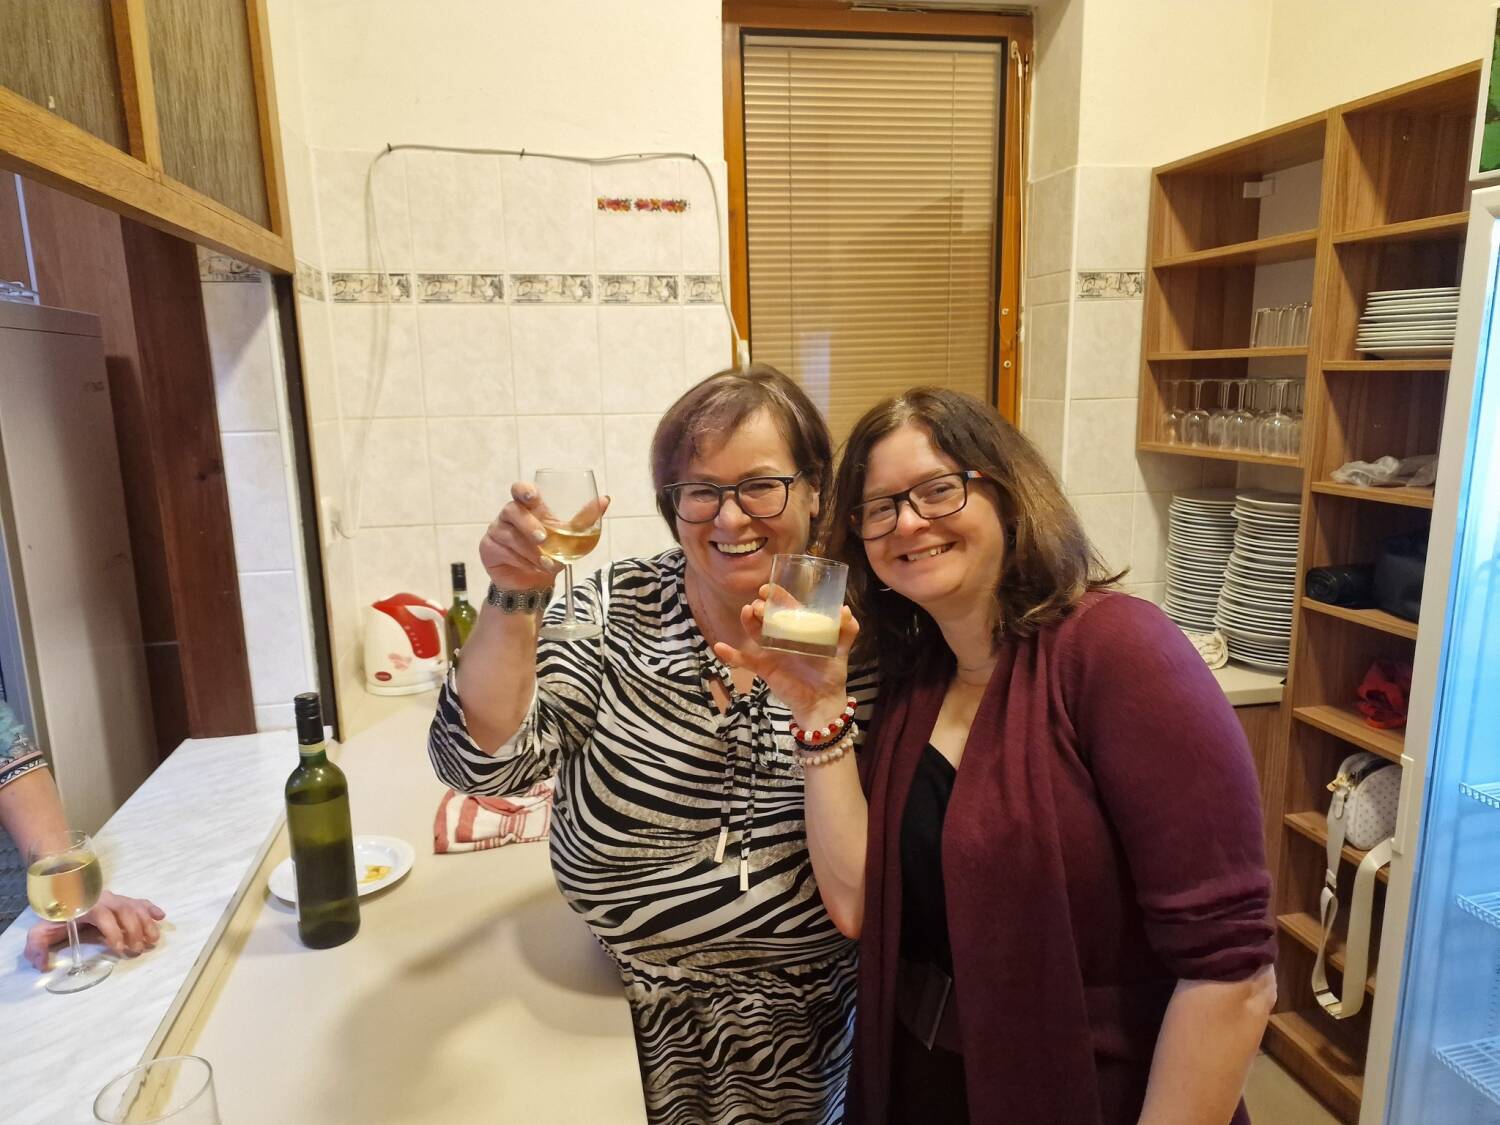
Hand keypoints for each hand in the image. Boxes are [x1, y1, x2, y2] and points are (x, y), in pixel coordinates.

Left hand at [25, 889, 165, 969]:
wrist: (61, 891)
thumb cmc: (54, 915)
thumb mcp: (40, 930)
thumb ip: (37, 947)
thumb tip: (43, 965)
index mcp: (87, 906)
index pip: (104, 917)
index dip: (114, 932)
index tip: (119, 948)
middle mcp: (105, 900)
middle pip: (126, 911)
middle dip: (135, 930)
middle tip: (138, 949)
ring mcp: (115, 899)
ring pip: (136, 907)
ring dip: (147, 923)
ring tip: (153, 940)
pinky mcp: (122, 901)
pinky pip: (140, 901)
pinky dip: (151, 908)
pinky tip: (161, 917)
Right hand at [480, 483, 610, 590]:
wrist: (533, 583)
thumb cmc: (549, 552)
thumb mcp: (569, 537)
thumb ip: (585, 519)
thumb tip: (605, 499)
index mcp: (529, 507)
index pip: (520, 489)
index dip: (524, 490)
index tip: (532, 496)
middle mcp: (510, 515)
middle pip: (512, 511)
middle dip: (528, 524)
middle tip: (542, 538)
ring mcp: (497, 530)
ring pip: (509, 535)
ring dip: (529, 551)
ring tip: (546, 563)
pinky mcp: (488, 548)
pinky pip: (502, 551)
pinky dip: (519, 561)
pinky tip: (530, 568)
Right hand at [713, 586, 857, 726]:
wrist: (823, 702)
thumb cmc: (831, 674)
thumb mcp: (841, 650)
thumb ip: (847, 631)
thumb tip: (845, 610)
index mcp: (799, 630)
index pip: (786, 608)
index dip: (776, 596)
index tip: (768, 588)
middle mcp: (783, 637)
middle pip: (767, 617)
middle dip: (760, 607)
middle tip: (759, 603)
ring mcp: (771, 652)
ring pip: (755, 633)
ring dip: (748, 621)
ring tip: (747, 612)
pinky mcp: (764, 668)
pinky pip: (745, 661)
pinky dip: (732, 655)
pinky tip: (719, 647)